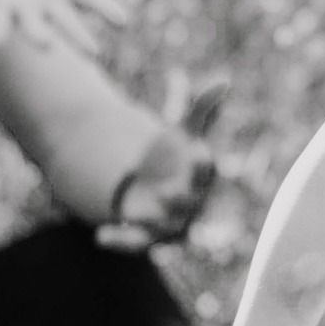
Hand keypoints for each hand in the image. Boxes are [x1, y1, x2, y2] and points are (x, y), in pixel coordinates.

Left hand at [0, 0, 136, 59]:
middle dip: (80, 39)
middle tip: (93, 54)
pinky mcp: (0, 5)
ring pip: (34, 28)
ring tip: (47, 43)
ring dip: (39, 37)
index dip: (107, 10)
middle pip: (68, 23)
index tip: (122, 22)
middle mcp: (53, 4)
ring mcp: (27, 7)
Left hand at [98, 121, 216, 250]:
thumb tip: (224, 81)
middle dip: (179, 198)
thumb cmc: (174, 158)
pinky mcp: (147, 236)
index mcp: (200, 177)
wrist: (152, 188)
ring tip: (132, 213)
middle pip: (189, 203)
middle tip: (166, 191)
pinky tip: (100, 236)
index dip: (202, 164)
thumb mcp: (182, 132)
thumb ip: (200, 109)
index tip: (198, 152)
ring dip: (150, 220)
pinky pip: (136, 244)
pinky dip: (120, 241)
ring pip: (165, 227)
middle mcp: (190, 202)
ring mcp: (169, 222)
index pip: (206, 170)